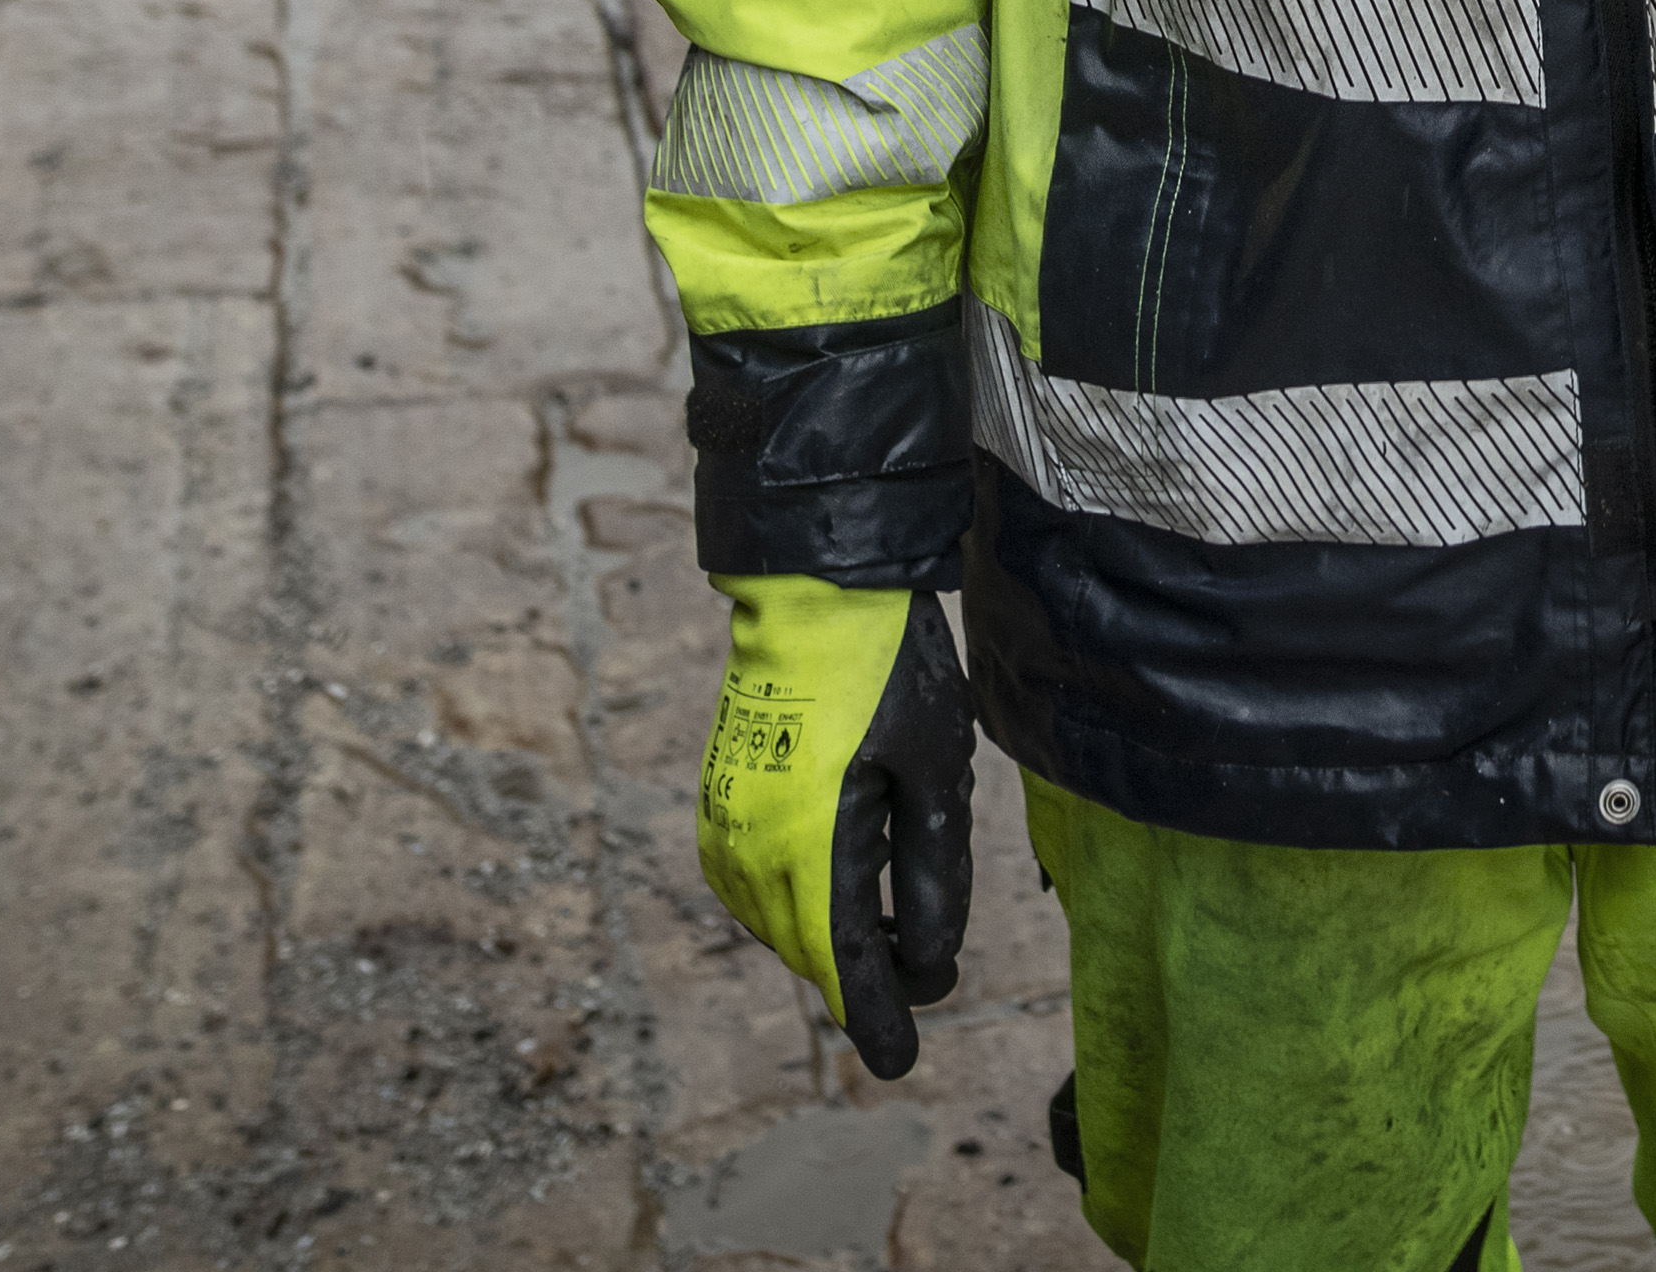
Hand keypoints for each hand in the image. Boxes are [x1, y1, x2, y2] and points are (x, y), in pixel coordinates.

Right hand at [697, 576, 977, 1070]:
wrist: (811, 594)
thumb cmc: (888, 673)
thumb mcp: (937, 772)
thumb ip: (934, 872)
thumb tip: (929, 960)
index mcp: (812, 848)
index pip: (846, 965)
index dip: (878, 1020)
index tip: (903, 1062)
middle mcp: (753, 852)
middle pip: (812, 953)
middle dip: (868, 978)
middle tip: (928, 981)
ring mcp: (726, 830)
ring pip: (780, 926)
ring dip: (832, 942)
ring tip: (895, 937)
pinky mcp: (718, 808)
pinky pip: (753, 889)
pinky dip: (798, 906)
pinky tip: (842, 888)